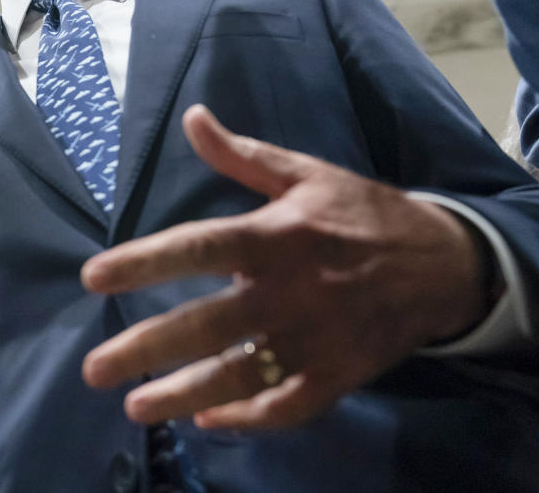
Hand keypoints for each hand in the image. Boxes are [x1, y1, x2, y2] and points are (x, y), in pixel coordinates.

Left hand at [80, 104, 489, 429]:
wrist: (445, 263)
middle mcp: (291, 291)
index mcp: (277, 235)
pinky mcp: (339, 374)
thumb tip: (192, 118)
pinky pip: (289, 407)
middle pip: (208, 325)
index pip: (199, 248)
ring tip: (136, 408)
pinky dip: (249, 418)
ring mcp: (316, 339)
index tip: (93, 278)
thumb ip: (242, 154)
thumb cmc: (361, 214)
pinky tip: (209, 420)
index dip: (144, 262)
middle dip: (147, 349)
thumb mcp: (305, 174)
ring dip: (185, 395)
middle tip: (94, 370)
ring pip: (242, 375)